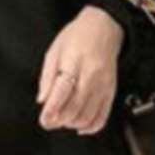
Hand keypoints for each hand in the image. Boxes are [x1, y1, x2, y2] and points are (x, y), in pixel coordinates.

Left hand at [35, 5, 125, 133]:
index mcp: (74, 62)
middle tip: (48, 122)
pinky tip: (80, 126)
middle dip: (60, 120)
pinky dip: (92, 126)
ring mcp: (104, 85)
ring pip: (89, 114)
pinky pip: (103, 115)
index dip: (52, 109)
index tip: (44, 119)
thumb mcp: (55, 50)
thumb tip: (42, 99)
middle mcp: (92, 75)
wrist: (104, 28)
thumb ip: (47, 76)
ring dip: (73, 123)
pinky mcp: (111, 91)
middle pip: (76, 106)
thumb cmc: (77, 37)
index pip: (62, 91)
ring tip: (62, 121)